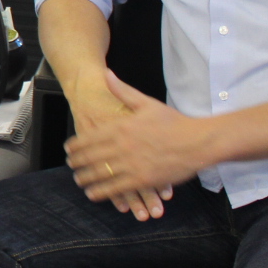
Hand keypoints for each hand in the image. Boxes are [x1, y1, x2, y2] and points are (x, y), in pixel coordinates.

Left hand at [65, 70, 205, 217]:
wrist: (199, 141)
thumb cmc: (174, 122)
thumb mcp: (146, 103)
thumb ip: (122, 91)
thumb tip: (106, 74)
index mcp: (120, 127)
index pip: (87, 138)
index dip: (74, 146)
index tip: (68, 150)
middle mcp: (121, 145)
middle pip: (89, 157)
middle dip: (76, 163)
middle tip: (70, 166)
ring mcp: (130, 164)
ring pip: (99, 174)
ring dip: (85, 178)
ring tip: (79, 181)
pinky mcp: (142, 180)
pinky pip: (115, 189)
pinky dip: (101, 192)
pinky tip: (93, 193)